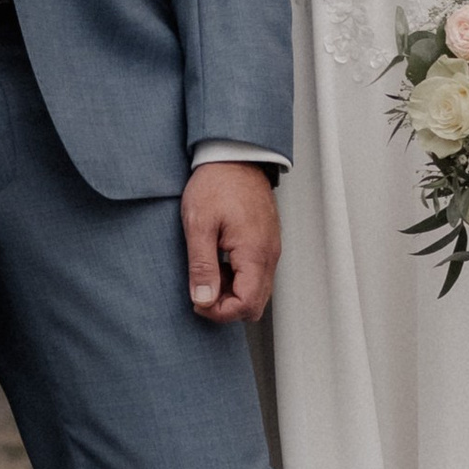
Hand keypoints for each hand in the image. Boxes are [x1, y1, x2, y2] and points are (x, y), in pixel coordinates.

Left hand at [180, 161, 278, 324]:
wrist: (233, 156)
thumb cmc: (217, 183)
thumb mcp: (199, 225)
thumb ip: (202, 266)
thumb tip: (203, 299)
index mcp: (254, 252)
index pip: (246, 305)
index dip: (220, 312)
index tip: (198, 301)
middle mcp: (269, 254)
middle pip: (255, 304)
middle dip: (227, 306)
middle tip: (201, 290)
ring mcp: (270, 248)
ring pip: (257, 290)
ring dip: (232, 292)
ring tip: (208, 272)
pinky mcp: (266, 242)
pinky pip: (257, 274)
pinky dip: (238, 278)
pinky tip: (219, 261)